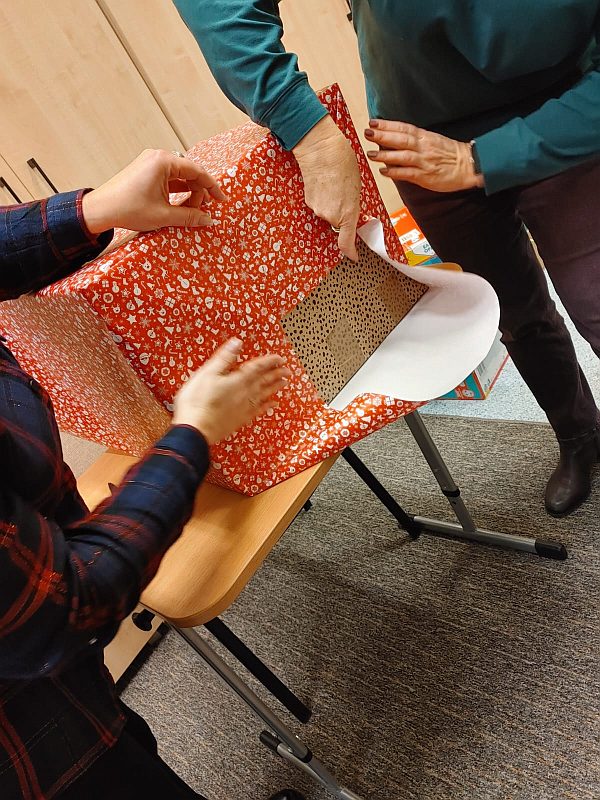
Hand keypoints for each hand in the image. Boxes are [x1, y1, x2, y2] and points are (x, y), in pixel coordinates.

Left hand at [82, 149, 226, 233]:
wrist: (100, 210)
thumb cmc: (128, 208)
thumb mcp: (164, 216)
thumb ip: (190, 217)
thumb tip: (208, 220)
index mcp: (164, 162)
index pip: (197, 172)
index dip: (212, 187)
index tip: (222, 200)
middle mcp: (157, 157)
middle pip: (189, 173)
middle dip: (199, 192)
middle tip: (202, 211)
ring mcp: (150, 163)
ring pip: (179, 176)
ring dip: (188, 192)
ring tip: (191, 211)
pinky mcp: (145, 171)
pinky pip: (169, 178)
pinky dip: (177, 191)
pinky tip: (180, 205)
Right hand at [172, 338, 290, 444]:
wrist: (196, 429)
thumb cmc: (197, 401)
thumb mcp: (207, 373)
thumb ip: (224, 358)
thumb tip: (237, 343)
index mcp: (237, 380)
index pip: (257, 367)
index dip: (269, 361)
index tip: (279, 358)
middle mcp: (245, 393)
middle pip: (264, 381)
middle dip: (276, 373)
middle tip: (287, 370)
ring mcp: (244, 407)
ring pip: (264, 394)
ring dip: (275, 387)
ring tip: (285, 382)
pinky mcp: (240, 419)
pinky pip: (259, 411)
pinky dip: (267, 407)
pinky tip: (273, 405)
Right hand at [293, 115, 360, 260]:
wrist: (321, 148)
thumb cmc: (343, 163)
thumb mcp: (357, 187)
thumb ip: (353, 206)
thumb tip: (350, 214)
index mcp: (347, 213)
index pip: (346, 242)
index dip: (350, 252)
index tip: (354, 256)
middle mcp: (330, 216)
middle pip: (338, 223)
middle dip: (342, 213)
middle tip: (345, 194)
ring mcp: (317, 209)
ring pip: (327, 213)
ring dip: (332, 203)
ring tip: (335, 184)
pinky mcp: (308, 201)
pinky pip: (318, 205)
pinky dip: (323, 197)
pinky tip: (324, 182)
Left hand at [365, 120, 483, 191]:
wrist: (470, 166)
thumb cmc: (451, 155)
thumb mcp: (433, 141)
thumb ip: (415, 140)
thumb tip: (396, 140)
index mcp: (425, 136)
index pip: (404, 128)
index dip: (388, 125)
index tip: (373, 122)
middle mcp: (424, 147)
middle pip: (401, 139)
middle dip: (383, 135)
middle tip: (367, 133)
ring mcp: (424, 161)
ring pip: (402, 156)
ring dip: (385, 154)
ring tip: (371, 154)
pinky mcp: (426, 176)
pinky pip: (408, 173)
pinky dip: (395, 172)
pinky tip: (383, 171)